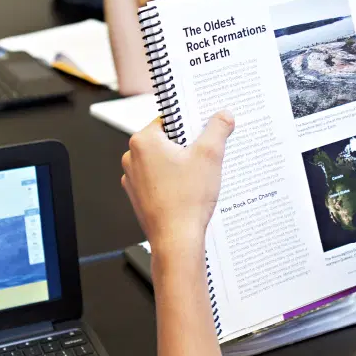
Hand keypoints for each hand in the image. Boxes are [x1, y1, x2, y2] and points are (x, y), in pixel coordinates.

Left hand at [122, 111, 234, 254]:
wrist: (176, 240)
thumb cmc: (186, 201)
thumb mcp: (210, 156)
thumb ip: (217, 129)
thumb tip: (222, 116)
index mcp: (144, 141)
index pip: (169, 119)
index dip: (190, 124)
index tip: (204, 130)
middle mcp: (132, 157)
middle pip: (166, 140)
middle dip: (187, 146)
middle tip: (205, 157)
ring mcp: (133, 178)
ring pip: (163, 161)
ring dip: (180, 165)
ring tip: (197, 178)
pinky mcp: (138, 195)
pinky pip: (158, 179)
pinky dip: (173, 181)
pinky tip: (188, 191)